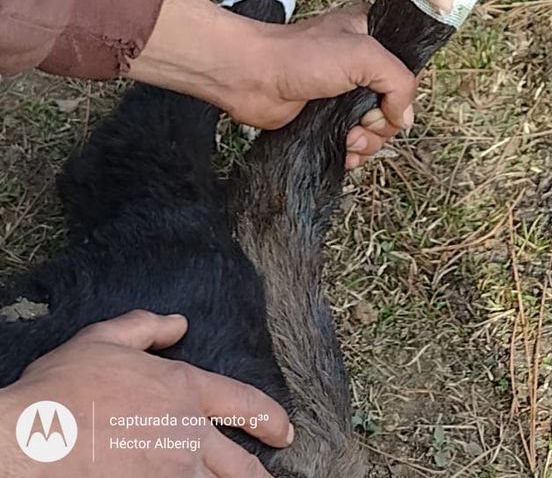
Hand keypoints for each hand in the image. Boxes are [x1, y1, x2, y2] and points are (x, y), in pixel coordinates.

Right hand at [0, 310, 291, 476]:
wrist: (34, 438)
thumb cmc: (66, 387)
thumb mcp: (105, 338)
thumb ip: (147, 327)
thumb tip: (178, 323)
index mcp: (182, 388)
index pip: (241, 401)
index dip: (268, 417)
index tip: (283, 431)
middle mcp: (187, 433)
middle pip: (239, 464)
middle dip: (259, 475)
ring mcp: (172, 473)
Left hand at [128, 0, 415, 145]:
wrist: (251, 78)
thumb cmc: (300, 56)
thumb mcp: (362, 55)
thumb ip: (398, 82)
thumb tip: (405, 118)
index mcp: (373, 36)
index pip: (409, 67)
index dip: (405, 91)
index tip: (391, 102)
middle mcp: (362, 64)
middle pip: (395, 103)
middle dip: (385, 123)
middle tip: (364, 123)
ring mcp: (345, 92)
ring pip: (377, 127)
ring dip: (369, 141)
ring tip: (350, 140)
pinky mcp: (328, 118)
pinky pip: (355, 141)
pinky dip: (354, 152)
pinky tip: (344, 154)